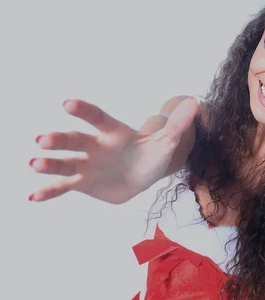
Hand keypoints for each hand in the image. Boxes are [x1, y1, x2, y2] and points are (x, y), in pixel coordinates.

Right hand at [29, 97, 197, 203]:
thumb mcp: (167, 142)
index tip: (67, 104)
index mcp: (113, 132)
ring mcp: (87, 164)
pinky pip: (64, 186)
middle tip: (42, 139)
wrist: (146, 177)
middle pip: (74, 140)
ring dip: (49, 163)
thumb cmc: (154, 155)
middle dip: (59, 140)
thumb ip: (178, 124)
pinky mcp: (83, 183)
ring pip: (65, 163)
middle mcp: (95, 146)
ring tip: (34, 163)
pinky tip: (33, 197)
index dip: (84, 111)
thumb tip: (195, 103)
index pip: (97, 118)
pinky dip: (49, 191)